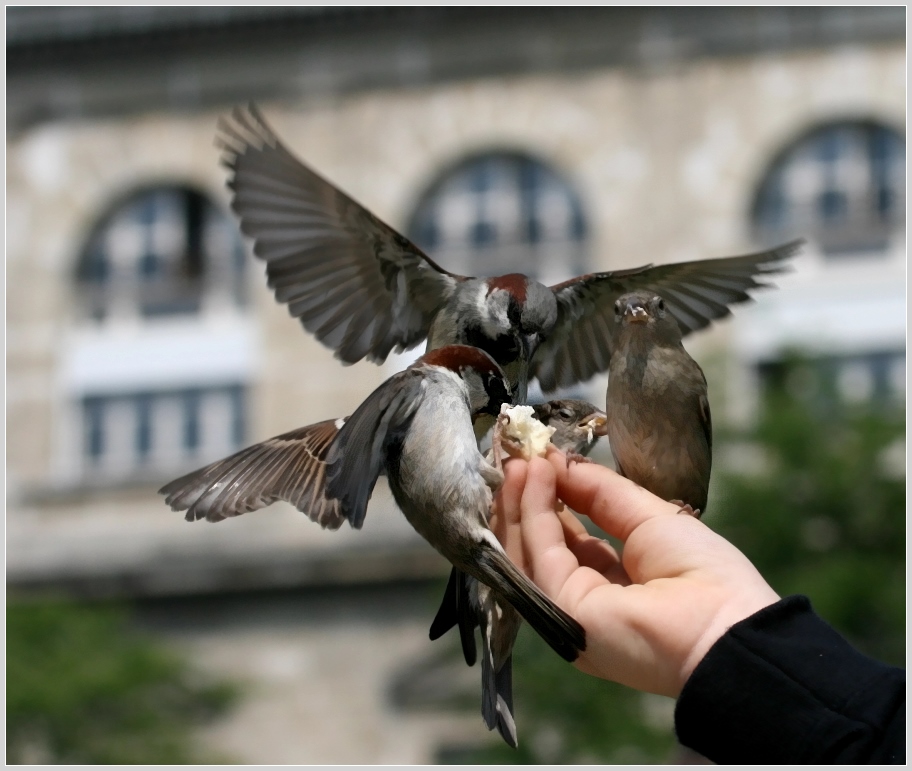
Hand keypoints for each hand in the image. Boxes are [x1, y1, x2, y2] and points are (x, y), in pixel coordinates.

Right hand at [490, 447, 779, 697]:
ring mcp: (568, 608)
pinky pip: (540, 551)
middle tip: (522, 453)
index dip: (556, 497)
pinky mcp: (560, 607)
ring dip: (522, 499)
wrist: (723, 627)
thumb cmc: (700, 571)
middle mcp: (585, 600)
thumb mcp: (649, 516)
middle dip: (530, 497)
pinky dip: (532, 510)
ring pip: (531, 548)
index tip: (544, 459)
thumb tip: (557, 462)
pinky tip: (533, 474)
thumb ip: (599, 491)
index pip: (572, 539)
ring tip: (520, 458)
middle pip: (544, 544)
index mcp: (615, 585)